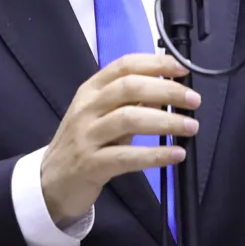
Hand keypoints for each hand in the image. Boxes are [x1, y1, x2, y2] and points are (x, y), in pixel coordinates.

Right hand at [40, 53, 200, 226]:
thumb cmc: (83, 143)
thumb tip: (168, 88)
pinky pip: (127, 157)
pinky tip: (175, 155)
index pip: (124, 66)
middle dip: (166, 90)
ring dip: (165, 121)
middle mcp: (87, 108)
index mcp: (91, 90)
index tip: (182, 68)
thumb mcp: (103, 116)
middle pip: (129, 88)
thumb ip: (132, 101)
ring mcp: (86, 136)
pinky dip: (155, 155)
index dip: (155, 64)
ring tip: (190, 126)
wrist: (51, 182)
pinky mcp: (91, 165)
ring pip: (129, 119)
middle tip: (193, 100)